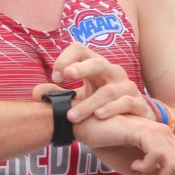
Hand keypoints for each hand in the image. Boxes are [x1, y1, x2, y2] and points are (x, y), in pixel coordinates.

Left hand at [38, 42, 152, 124]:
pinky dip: (112, 109)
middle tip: (65, 76)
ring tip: (72, 116)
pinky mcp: (138, 103)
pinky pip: (126, 103)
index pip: (81, 50)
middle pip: (98, 63)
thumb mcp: (81, 99)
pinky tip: (99, 117)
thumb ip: (60, 96)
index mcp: (97, 67)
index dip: (66, 59)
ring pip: (109, 90)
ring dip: (89, 103)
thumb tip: (36, 92)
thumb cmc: (103, 107)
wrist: (133, 124)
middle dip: (81, 68)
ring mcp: (127, 87)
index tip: (56, 78)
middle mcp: (113, 73)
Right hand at [72, 110, 174, 174]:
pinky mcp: (143, 131)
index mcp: (167, 144)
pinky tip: (134, 165)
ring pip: (173, 166)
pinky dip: (146, 166)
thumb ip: (154, 174)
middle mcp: (166, 136)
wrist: (91, 129)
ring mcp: (156, 132)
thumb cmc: (112, 145)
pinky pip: (156, 155)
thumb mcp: (138, 166)